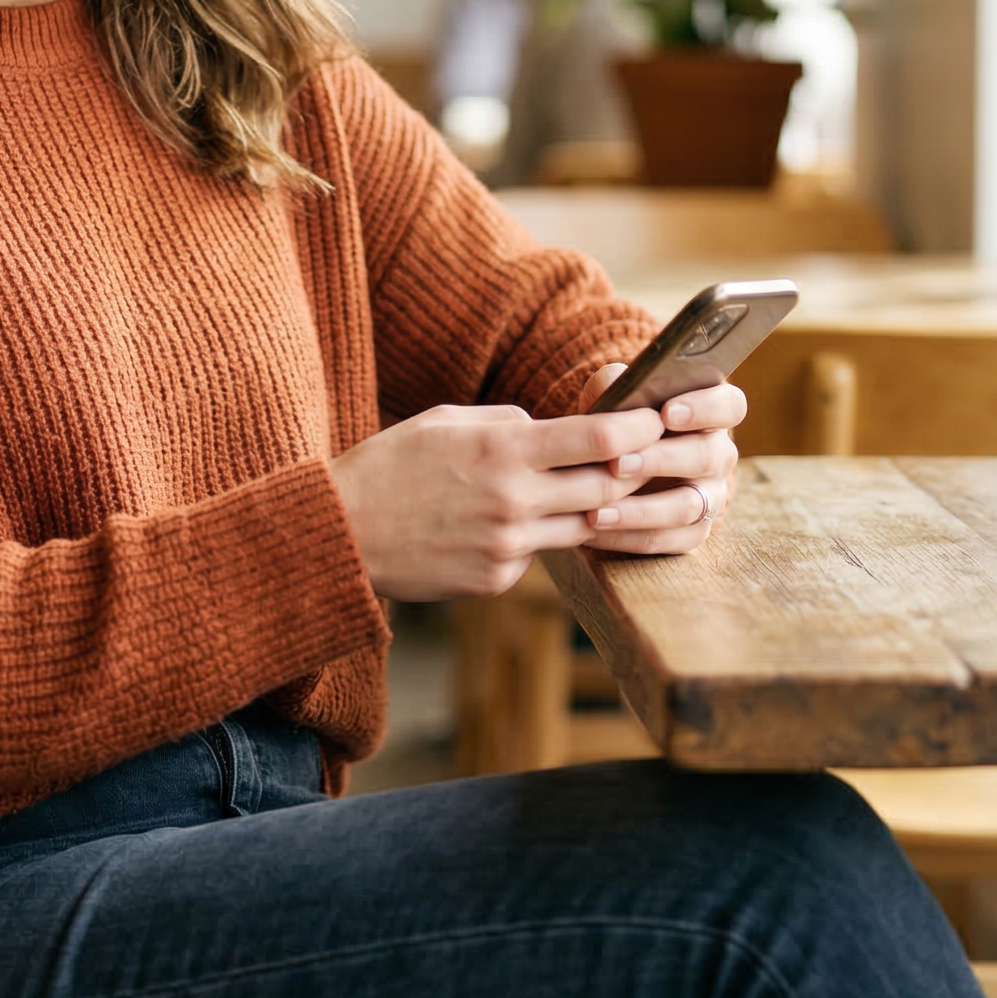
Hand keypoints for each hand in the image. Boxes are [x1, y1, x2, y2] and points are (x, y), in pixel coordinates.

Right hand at [328, 400, 664, 600]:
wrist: (340, 533)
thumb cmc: (390, 465)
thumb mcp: (447, 421)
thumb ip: (508, 423)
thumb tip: (554, 430)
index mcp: (502, 451)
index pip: (597, 439)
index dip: (638, 426)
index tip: (656, 417)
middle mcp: (513, 502)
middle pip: (607, 487)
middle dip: (633, 470)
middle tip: (648, 456)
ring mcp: (507, 548)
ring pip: (581, 526)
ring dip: (593, 506)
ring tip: (595, 487)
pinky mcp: (496, 580)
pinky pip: (537, 555)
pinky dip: (536, 537)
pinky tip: (505, 525)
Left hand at [574, 363, 745, 556]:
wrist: (608, 457)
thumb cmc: (620, 417)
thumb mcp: (617, 393)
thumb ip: (618, 384)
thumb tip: (613, 386)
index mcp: (712, 412)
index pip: (729, 405)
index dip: (704, 408)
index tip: (666, 413)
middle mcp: (719, 454)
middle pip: (707, 457)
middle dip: (660, 460)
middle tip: (617, 463)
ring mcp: (711, 495)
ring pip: (688, 506)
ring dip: (642, 509)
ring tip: (598, 510)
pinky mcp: (693, 530)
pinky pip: (672, 540)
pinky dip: (631, 536)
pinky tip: (596, 528)